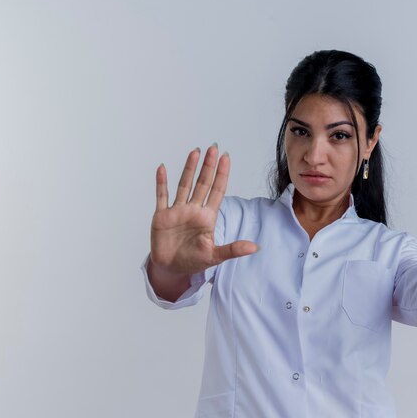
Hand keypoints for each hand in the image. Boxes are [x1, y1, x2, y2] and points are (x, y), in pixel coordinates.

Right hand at [150, 145, 257, 276]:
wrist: (172, 269)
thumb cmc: (194, 261)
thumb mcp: (215, 256)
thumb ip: (233, 250)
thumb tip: (255, 248)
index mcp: (207, 217)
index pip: (217, 191)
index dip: (221, 175)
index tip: (226, 158)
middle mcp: (193, 210)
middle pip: (202, 183)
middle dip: (208, 166)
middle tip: (213, 148)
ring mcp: (177, 211)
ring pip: (184, 185)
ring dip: (189, 169)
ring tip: (195, 152)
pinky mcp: (162, 217)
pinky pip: (161, 196)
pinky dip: (161, 183)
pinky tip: (163, 168)